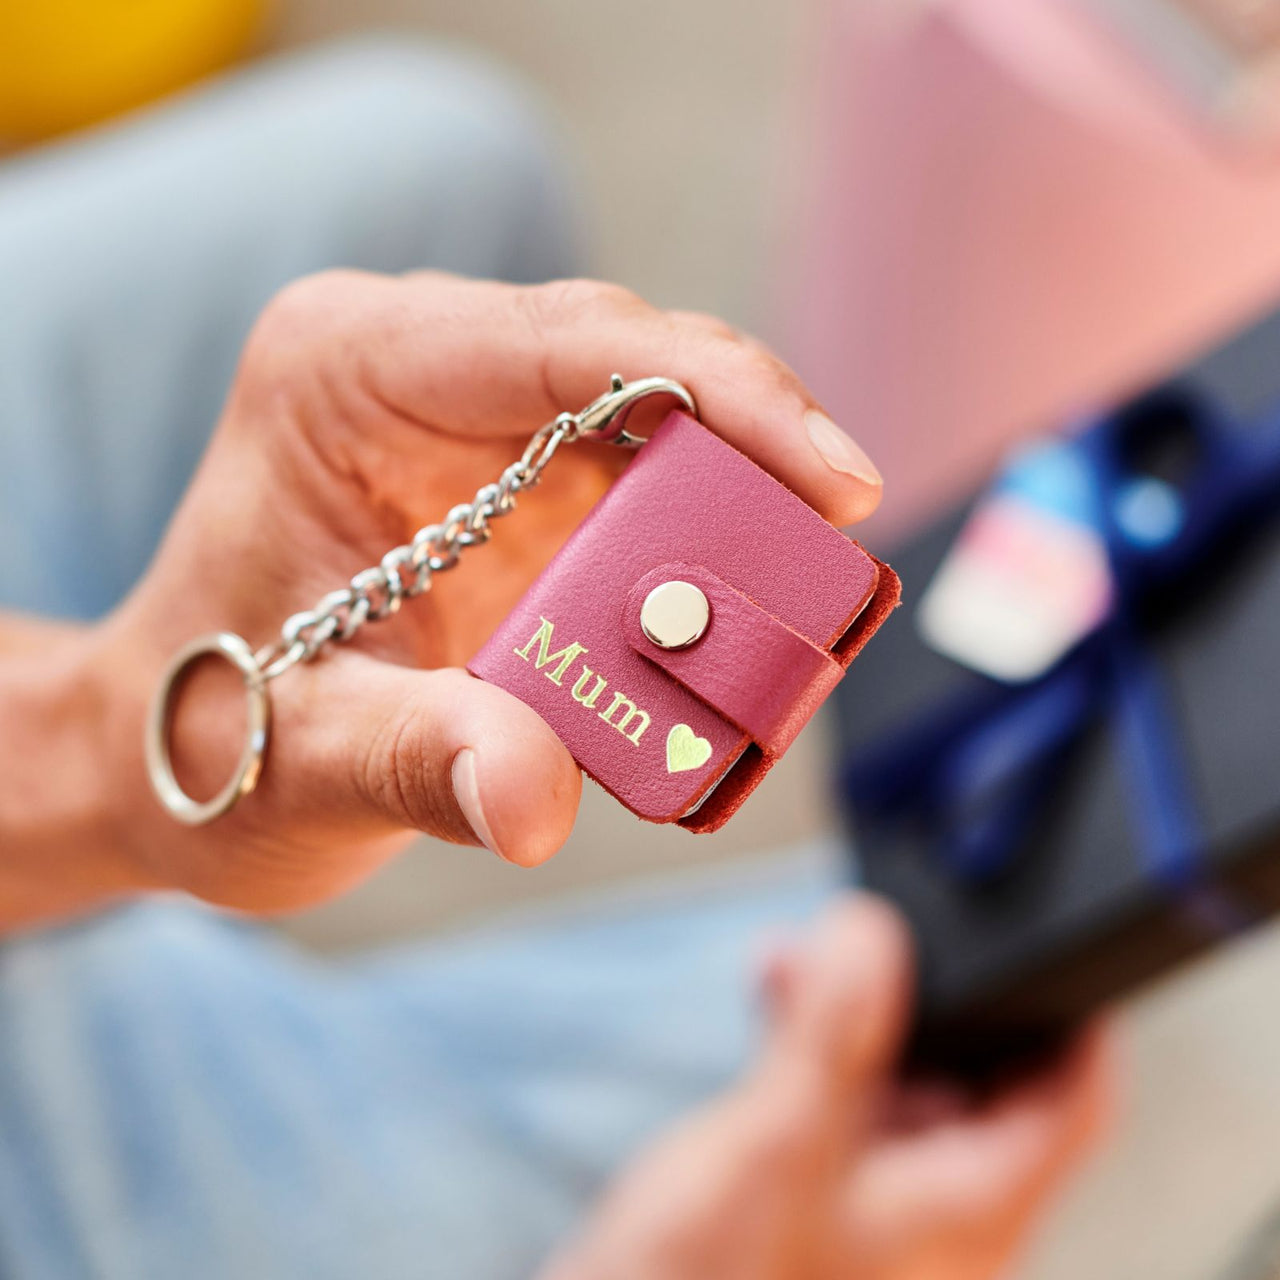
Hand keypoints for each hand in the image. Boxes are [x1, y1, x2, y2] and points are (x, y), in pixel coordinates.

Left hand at [73, 271, 882, 914]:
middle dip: (753, 456)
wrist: (185, 747)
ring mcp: (482, 421)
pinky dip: (706, 553)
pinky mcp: (524, 483)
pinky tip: (740, 617)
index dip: (723, 392)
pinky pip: (649, 488)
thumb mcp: (307, 755)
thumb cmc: (216, 734)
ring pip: (662, 422)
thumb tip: (537, 800)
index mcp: (350, 368)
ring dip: (742, 511)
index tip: (837, 479)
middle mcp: (425, 365)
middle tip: (836, 562)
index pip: (568, 338)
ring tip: (801, 609)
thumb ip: (423, 761)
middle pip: (637, 365)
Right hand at [542, 896, 1114, 1279]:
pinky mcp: (823, 1207)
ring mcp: (879, 1217)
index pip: (1070, 1106)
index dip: (1074, 1020)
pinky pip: (845, 1111)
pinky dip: (815, 1051)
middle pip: (979, 1083)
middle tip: (879, 937)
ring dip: (858, 1017)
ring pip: (901, 1089)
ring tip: (802, 960)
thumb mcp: (777, 1142)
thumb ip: (832, 1033)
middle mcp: (939, 1221)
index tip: (1050, 951)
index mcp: (965, 1213)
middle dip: (926, 996)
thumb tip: (872, 935)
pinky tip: (772, 1005)